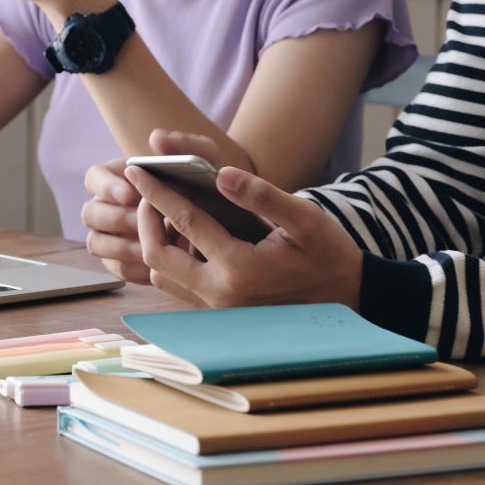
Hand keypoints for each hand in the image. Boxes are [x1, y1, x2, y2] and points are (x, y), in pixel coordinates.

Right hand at [82, 129, 222, 282]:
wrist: (222, 218)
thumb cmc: (204, 183)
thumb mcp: (203, 160)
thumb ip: (184, 145)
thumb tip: (157, 137)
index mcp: (117, 177)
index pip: (93, 177)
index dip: (106, 186)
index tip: (131, 194)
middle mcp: (107, 206)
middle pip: (90, 213)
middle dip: (115, 219)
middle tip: (141, 223)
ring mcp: (111, 235)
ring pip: (95, 243)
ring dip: (119, 246)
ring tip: (148, 248)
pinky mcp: (122, 261)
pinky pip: (115, 269)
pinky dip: (132, 268)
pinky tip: (155, 267)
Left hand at [126, 162, 363, 310]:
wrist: (348, 299)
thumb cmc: (329, 255)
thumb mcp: (305, 220)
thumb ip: (262, 196)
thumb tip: (223, 175)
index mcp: (239, 267)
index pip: (184, 222)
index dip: (156, 192)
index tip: (136, 169)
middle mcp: (220, 293)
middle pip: (156, 255)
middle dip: (144, 219)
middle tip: (148, 192)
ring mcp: (216, 309)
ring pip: (161, 276)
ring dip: (154, 242)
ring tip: (162, 212)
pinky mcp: (218, 314)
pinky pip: (177, 287)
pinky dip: (169, 260)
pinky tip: (181, 237)